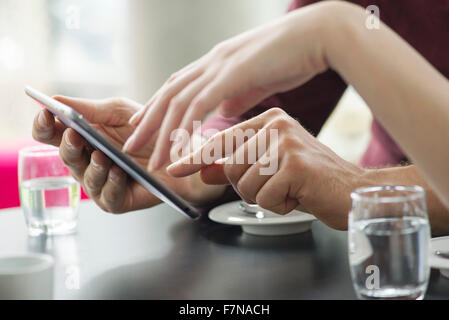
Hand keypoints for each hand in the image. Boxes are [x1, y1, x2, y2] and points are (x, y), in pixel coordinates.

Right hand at [32, 96, 224, 212]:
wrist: (181, 152)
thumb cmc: (149, 130)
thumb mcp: (119, 112)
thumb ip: (90, 109)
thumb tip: (53, 98)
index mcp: (82, 137)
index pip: (52, 133)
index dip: (44, 124)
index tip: (47, 113)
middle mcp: (86, 161)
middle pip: (65, 156)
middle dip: (69, 146)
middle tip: (75, 135)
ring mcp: (99, 182)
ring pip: (84, 179)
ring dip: (91, 167)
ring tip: (101, 157)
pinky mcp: (116, 200)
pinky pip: (107, 196)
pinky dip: (111, 184)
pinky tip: (118, 172)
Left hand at [123, 2, 329, 170]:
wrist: (316, 37)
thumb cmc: (291, 58)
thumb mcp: (257, 81)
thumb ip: (237, 95)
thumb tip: (224, 110)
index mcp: (216, 63)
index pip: (177, 86)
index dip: (156, 106)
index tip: (142, 124)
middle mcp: (211, 62)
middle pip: (168, 94)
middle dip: (148, 122)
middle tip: (130, 145)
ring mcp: (220, 66)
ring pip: (178, 101)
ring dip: (161, 131)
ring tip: (150, 158)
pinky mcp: (232, 73)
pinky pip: (200, 103)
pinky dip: (185, 126)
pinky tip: (178, 147)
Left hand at [167, 108, 367, 229]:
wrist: (351, 191)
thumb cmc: (311, 181)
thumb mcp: (269, 170)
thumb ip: (237, 165)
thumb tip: (203, 168)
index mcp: (269, 120)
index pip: (222, 140)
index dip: (196, 157)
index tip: (174, 167)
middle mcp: (276, 124)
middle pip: (231, 166)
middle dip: (248, 188)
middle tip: (278, 187)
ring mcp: (285, 141)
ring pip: (244, 183)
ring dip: (264, 198)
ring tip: (290, 190)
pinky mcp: (295, 163)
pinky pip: (264, 196)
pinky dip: (278, 205)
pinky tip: (299, 196)